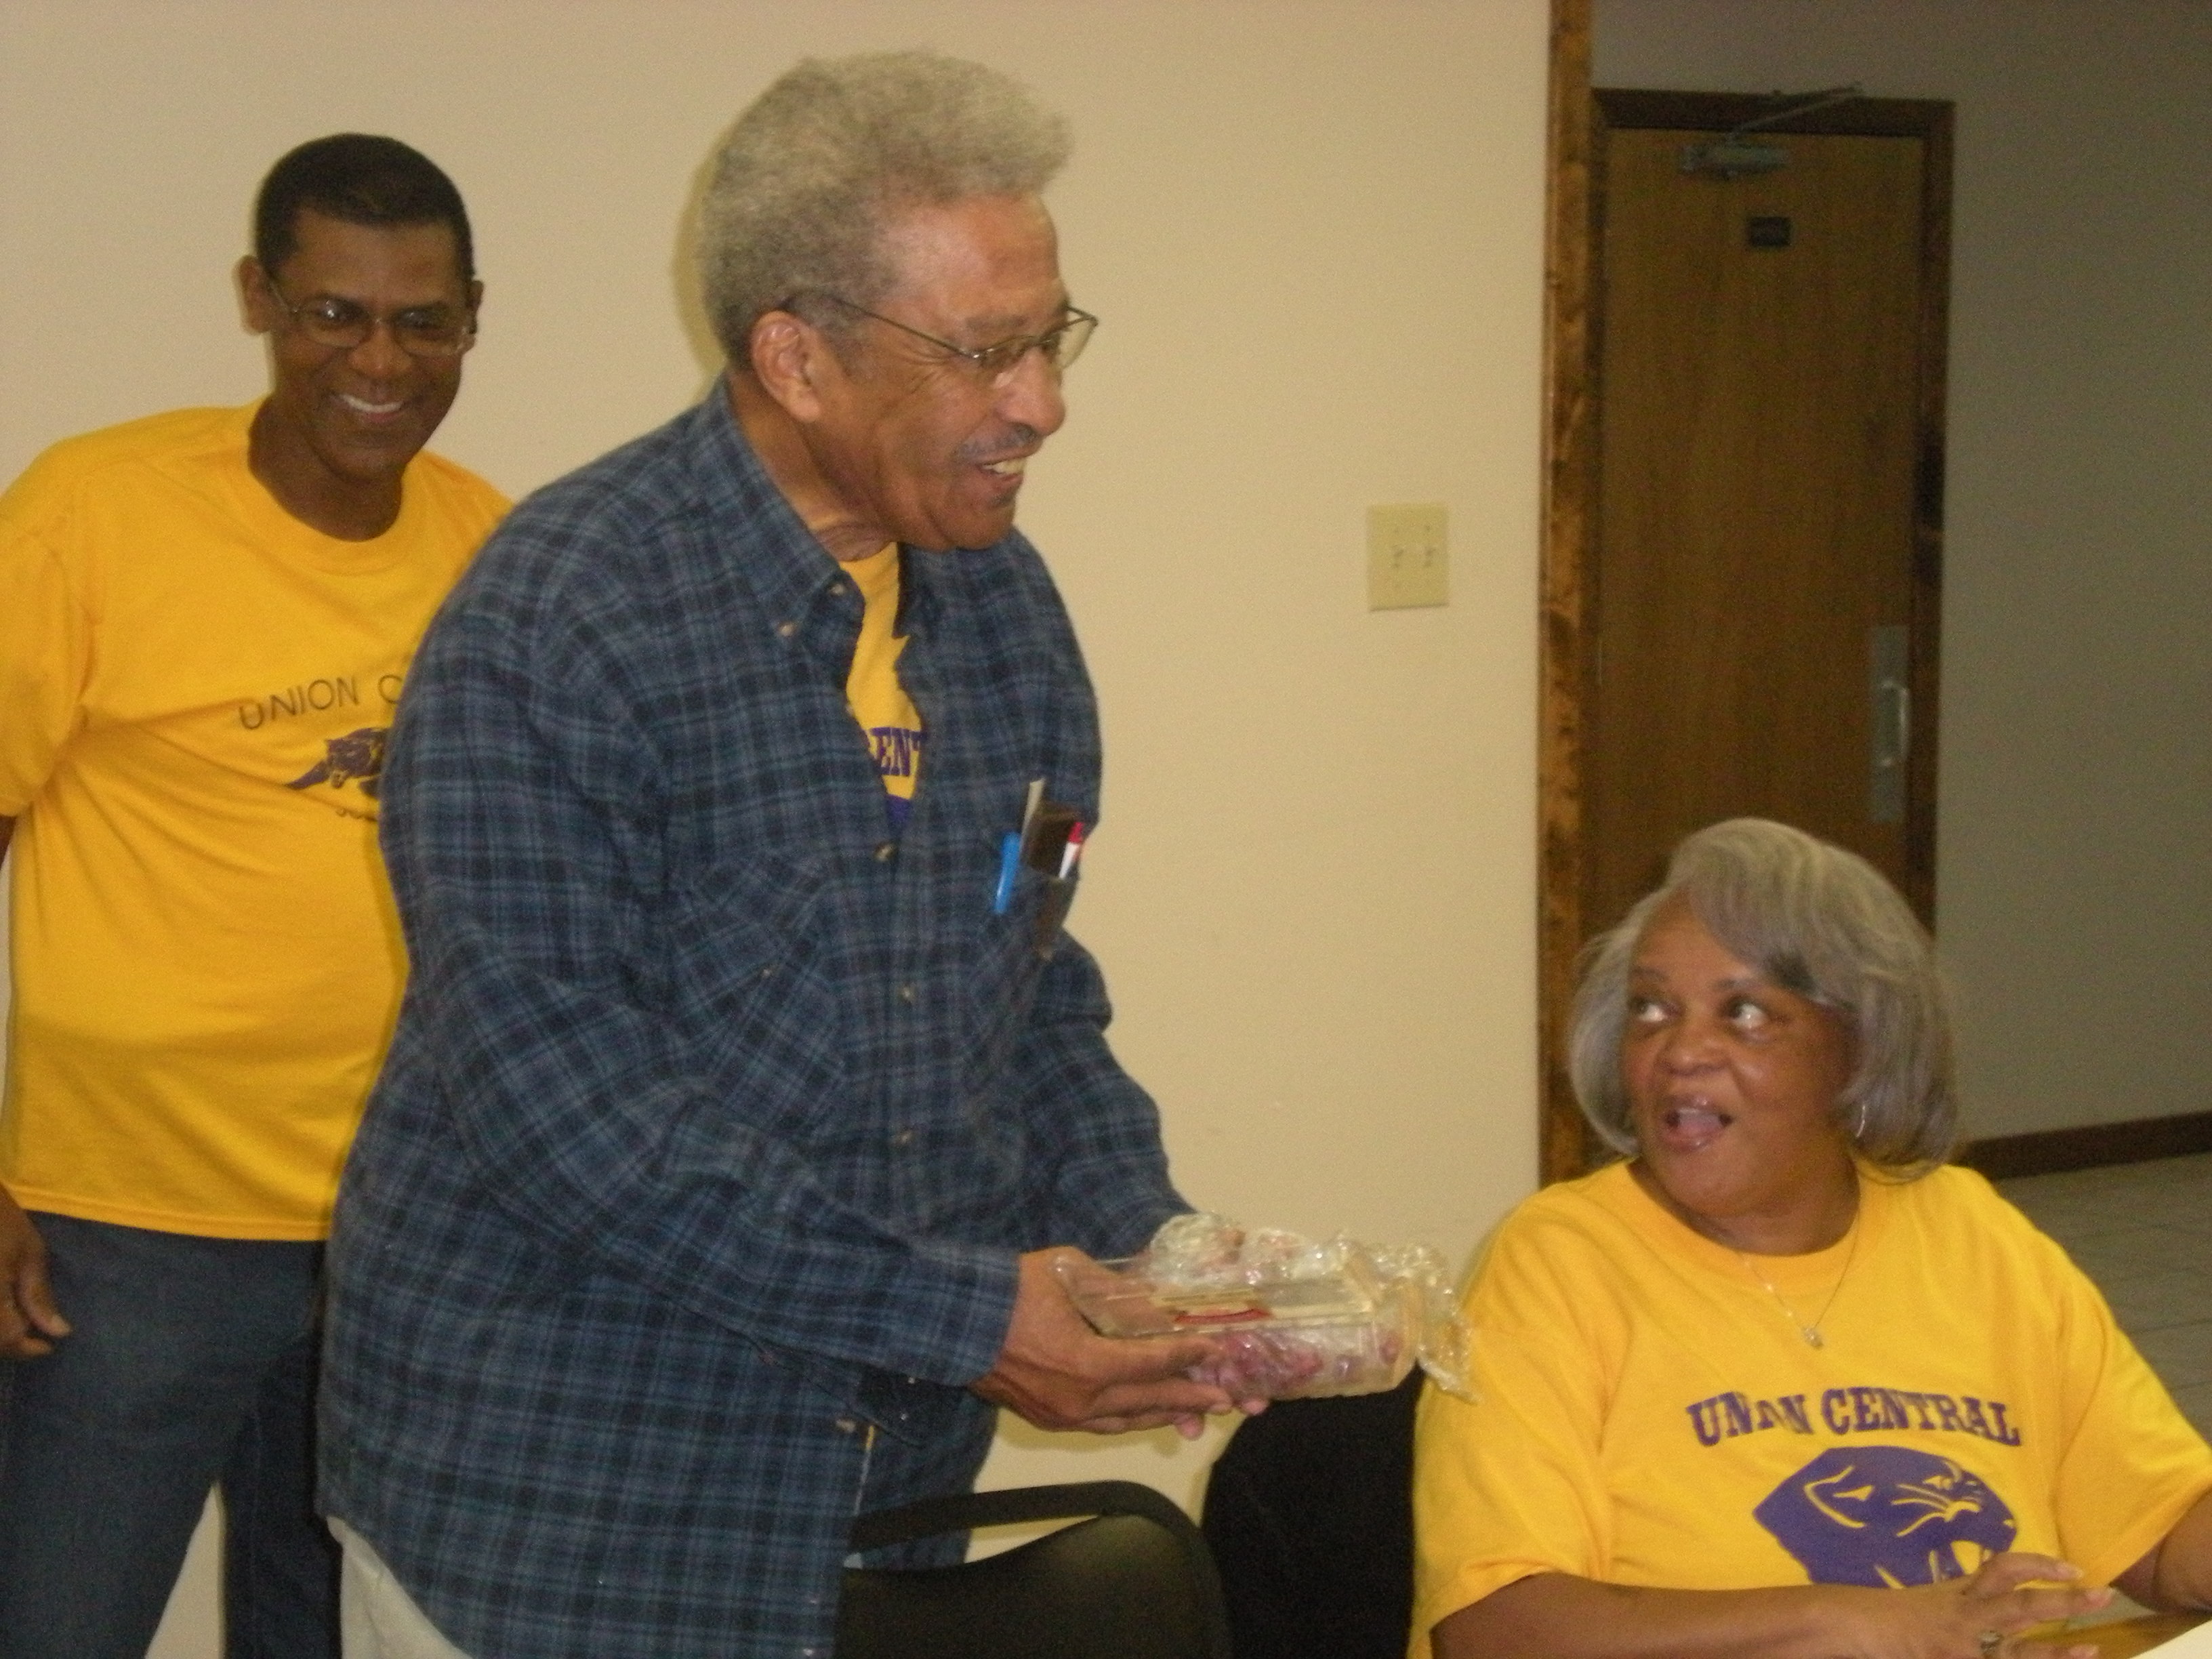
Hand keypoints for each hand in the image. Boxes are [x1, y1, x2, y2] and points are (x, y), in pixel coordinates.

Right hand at [0, 1185, 68, 1358]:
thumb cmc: (0, 1220)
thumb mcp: (29, 1253)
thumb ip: (39, 1296)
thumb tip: (58, 1332)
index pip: (5, 1340)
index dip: (28, 1350)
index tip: (49, 1347)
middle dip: (11, 1343)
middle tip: (36, 1336)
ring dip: (0, 1333)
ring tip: (19, 1323)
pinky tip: (4, 1310)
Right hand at [972, 1248, 1250, 1437]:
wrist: (948, 1318)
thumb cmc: (1008, 1288)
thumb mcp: (1068, 1272)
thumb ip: (1115, 1291)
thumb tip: (1151, 1305)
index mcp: (1086, 1364)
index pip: (1152, 1364)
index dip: (1189, 1357)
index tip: (1216, 1351)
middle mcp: (1078, 1400)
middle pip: (1148, 1402)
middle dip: (1191, 1399)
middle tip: (1228, 1399)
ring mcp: (1060, 1416)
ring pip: (1125, 1420)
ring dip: (1162, 1414)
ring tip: (1193, 1411)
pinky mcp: (1044, 1419)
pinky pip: (1099, 1423)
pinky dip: (1126, 1416)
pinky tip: (1141, 1411)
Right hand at [1853, 1552, 2112, 1658]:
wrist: (1849, 1627)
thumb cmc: (1885, 1614)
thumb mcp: (1928, 1601)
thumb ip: (1960, 1600)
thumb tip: (1998, 1593)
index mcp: (1958, 1594)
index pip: (2003, 1569)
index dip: (2039, 1564)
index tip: (2071, 1566)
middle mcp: (1966, 1615)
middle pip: (2023, 1606)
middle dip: (2065, 1602)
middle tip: (2102, 1594)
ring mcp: (1962, 1647)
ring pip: (2020, 1649)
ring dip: (2058, 1653)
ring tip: (2092, 1650)